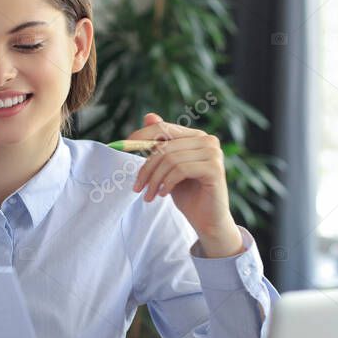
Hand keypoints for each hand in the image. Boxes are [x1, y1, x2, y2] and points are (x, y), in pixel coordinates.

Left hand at [128, 113, 243, 257]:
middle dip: (146, 168)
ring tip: (149, 195)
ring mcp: (213, 153)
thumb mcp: (169, 169)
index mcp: (196, 136)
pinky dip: (167, 183)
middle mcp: (208, 140)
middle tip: (137, 187)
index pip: (163, 128)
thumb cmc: (188, 195)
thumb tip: (149, 115)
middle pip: (164, 146)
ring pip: (170, 159)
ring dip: (154, 180)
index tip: (122, 148)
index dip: (141, 136)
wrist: (208, 221)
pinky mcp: (214, 168)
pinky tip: (164, 194)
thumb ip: (161, 146)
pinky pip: (180, 170)